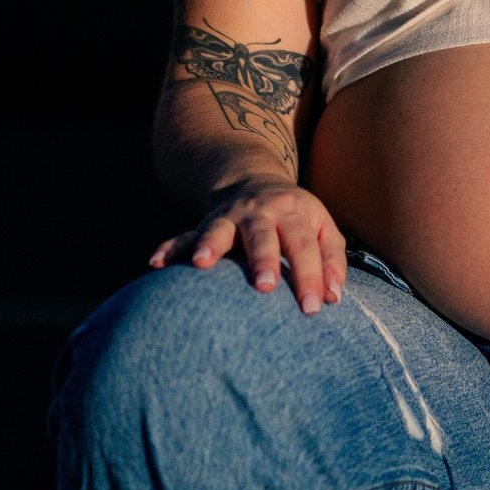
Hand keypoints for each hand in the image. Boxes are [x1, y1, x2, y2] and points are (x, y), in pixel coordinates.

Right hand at [150, 179, 346, 314]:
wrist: (253, 181)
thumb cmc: (295, 219)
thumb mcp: (322, 228)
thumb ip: (332, 260)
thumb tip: (333, 298)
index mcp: (293, 212)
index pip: (304, 246)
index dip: (310, 276)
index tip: (313, 308)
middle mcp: (260, 212)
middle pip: (263, 235)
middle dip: (263, 260)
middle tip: (265, 288)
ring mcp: (229, 217)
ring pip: (219, 229)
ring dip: (211, 245)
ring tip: (203, 264)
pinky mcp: (205, 225)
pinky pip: (185, 236)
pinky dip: (170, 248)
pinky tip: (156, 263)